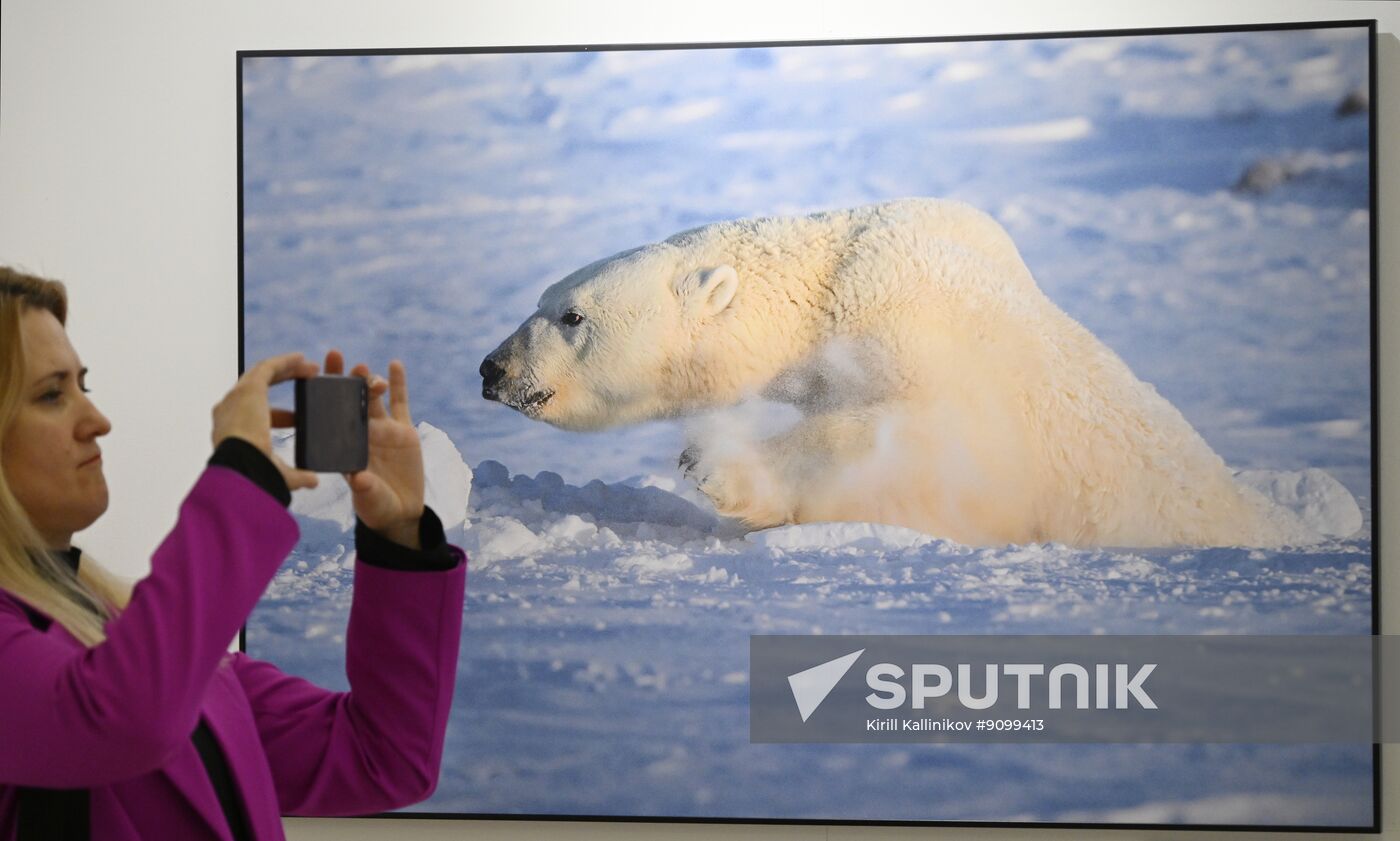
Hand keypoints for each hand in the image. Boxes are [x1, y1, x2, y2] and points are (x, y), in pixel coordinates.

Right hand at [211, 352, 320, 490]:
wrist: (241, 466)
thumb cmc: (253, 473)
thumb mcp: (278, 475)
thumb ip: (297, 477)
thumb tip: (313, 482)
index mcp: (232, 432)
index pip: (255, 416)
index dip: (279, 416)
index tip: (298, 419)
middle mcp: (230, 410)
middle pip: (258, 388)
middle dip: (283, 382)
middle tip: (307, 381)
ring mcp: (237, 396)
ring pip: (263, 374)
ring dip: (287, 368)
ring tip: (310, 368)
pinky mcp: (250, 387)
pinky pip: (268, 367)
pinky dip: (285, 362)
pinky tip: (302, 359)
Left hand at [324, 350, 424, 548]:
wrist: (402, 512)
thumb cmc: (377, 507)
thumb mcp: (369, 500)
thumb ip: (366, 489)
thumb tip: (360, 478)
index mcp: (344, 448)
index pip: (329, 418)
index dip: (321, 397)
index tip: (311, 378)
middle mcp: (360, 434)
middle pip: (349, 400)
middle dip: (341, 378)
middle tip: (333, 356)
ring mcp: (383, 430)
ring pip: (373, 398)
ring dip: (366, 380)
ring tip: (363, 368)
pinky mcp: (404, 431)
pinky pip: (401, 403)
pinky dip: (398, 383)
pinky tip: (394, 364)